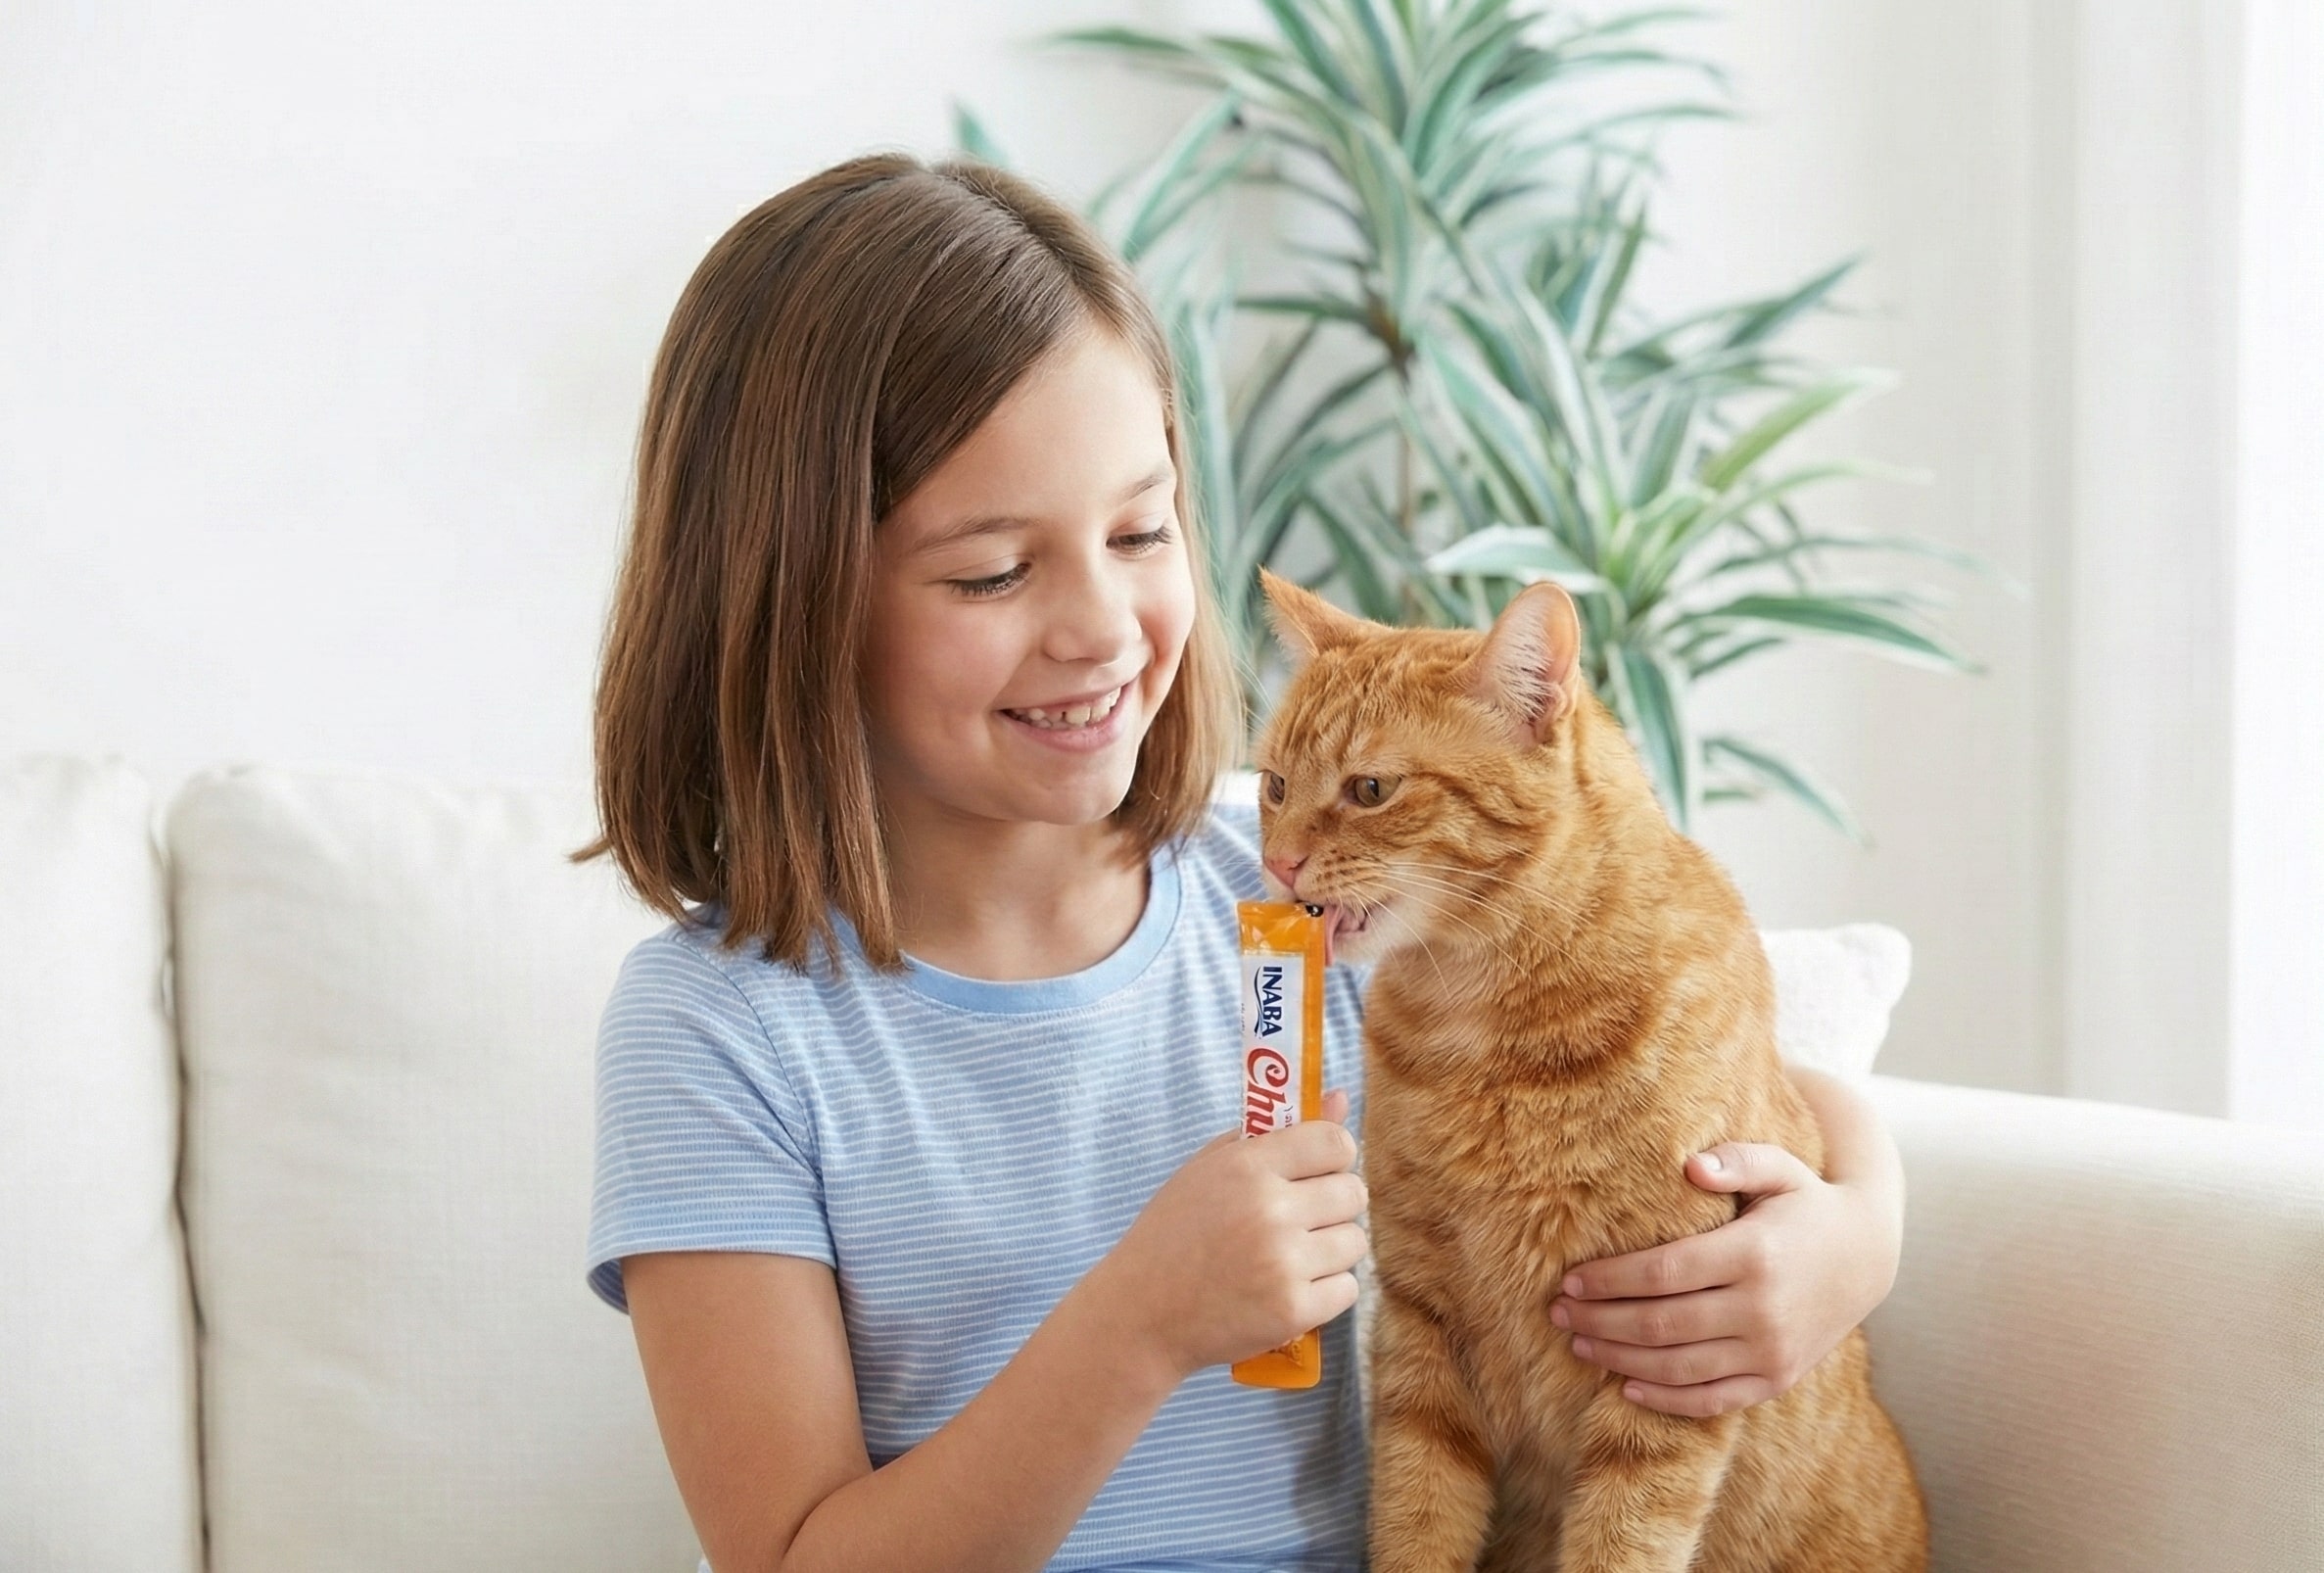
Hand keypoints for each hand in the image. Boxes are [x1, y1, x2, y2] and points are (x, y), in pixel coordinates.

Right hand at [1096, 1088, 1367, 1381]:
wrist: (1141, 1314)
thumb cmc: (1174, 1234)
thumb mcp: (1211, 1169)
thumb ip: (1276, 1131)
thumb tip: (1340, 1098)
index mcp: (1247, 1166)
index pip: (1335, 1142)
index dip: (1333, 1157)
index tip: (1316, 1173)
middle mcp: (1270, 1209)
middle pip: (1353, 1192)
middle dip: (1333, 1205)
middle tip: (1299, 1220)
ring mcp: (1284, 1262)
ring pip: (1354, 1241)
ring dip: (1330, 1250)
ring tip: (1288, 1258)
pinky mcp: (1293, 1311)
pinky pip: (1346, 1290)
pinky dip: (1324, 1292)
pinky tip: (1286, 1289)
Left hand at [1550, 1140, 1901, 1417]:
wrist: (1867, 1257)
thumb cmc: (1806, 1203)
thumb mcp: (1780, 1167)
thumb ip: (1736, 1159)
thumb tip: (1689, 1166)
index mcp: (1754, 1254)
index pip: (1663, 1272)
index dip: (1610, 1280)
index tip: (1571, 1279)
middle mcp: (1762, 1309)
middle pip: (1661, 1324)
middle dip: (1600, 1320)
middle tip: (1558, 1312)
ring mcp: (1771, 1351)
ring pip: (1679, 1367)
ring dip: (1620, 1360)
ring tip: (1578, 1344)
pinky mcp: (1777, 1379)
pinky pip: (1712, 1401)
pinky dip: (1666, 1400)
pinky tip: (1625, 1386)